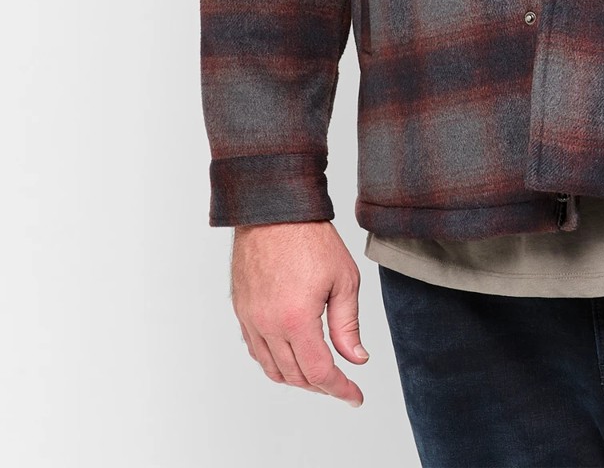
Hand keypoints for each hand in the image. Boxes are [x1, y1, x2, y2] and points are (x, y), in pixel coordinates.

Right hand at [230, 220, 368, 406]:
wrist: (274, 211)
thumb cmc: (310, 237)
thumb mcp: (343, 279)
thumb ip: (348, 325)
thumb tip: (356, 359)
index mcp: (296, 319)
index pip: (319, 372)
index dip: (340, 390)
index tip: (354, 397)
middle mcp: (268, 326)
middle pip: (296, 376)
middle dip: (322, 385)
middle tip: (343, 384)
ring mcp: (250, 320)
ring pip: (273, 369)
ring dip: (297, 378)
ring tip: (320, 373)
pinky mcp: (242, 311)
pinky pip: (257, 351)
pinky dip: (276, 362)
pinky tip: (292, 356)